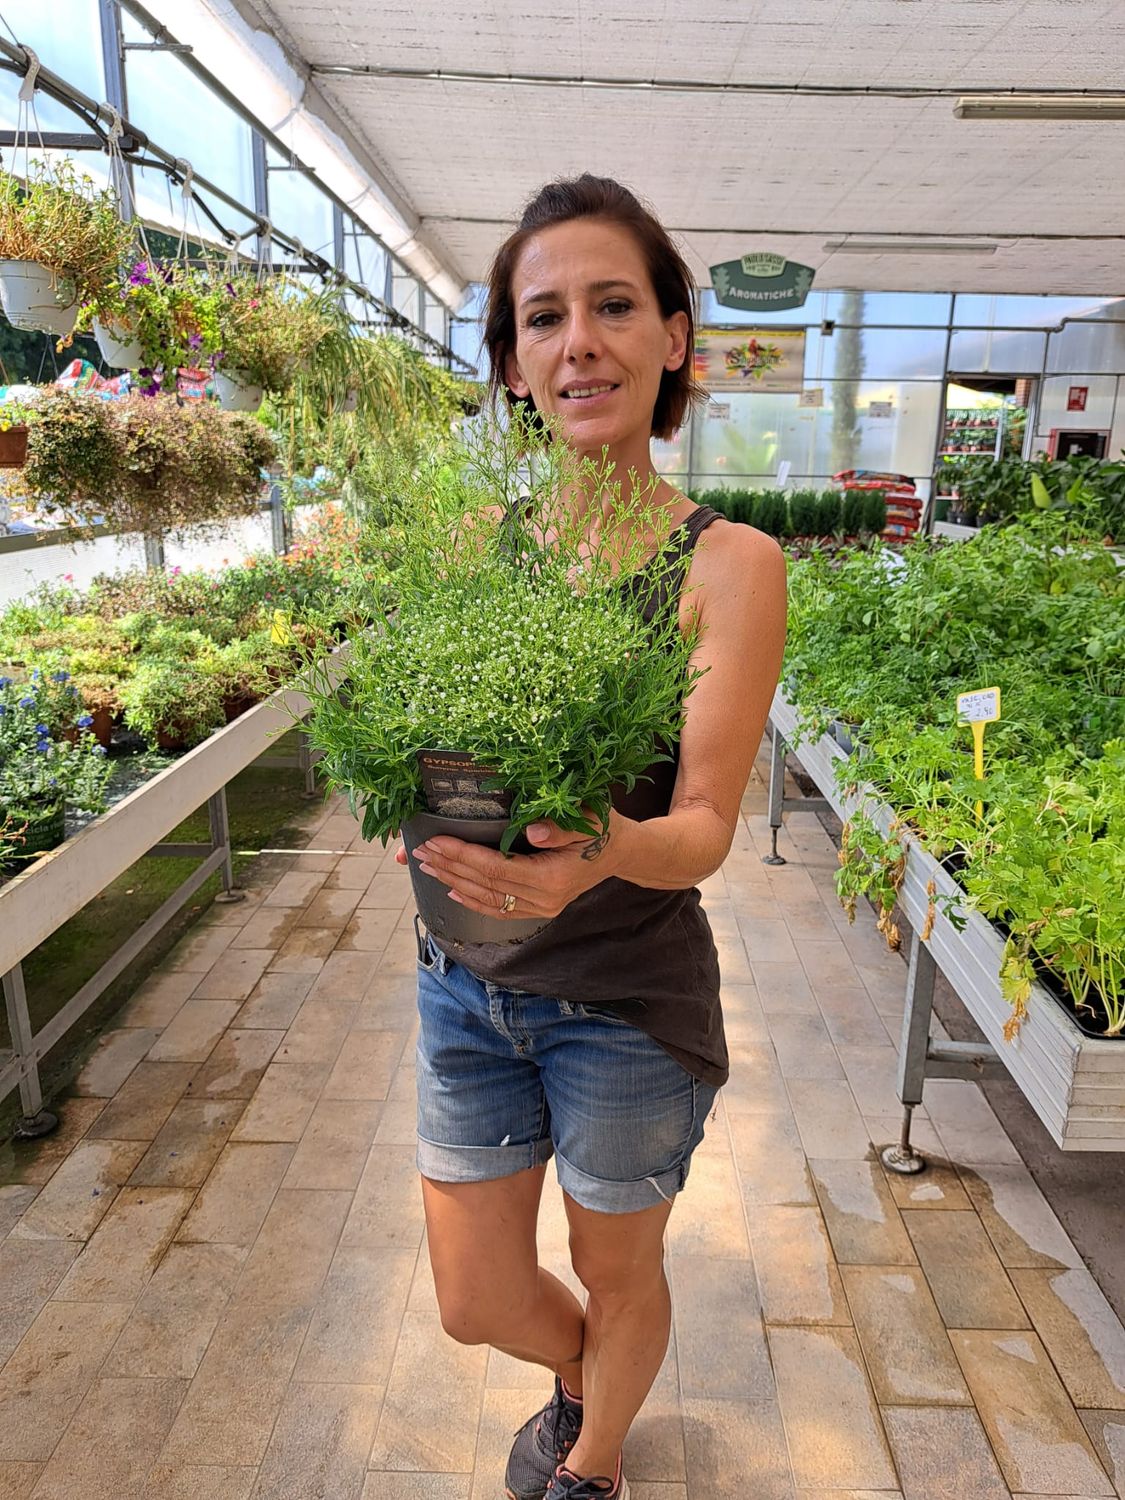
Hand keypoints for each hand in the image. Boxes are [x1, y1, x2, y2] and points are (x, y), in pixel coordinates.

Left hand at [400, 811, 620, 919]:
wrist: (623, 853)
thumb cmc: (604, 829)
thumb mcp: (589, 819)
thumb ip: (561, 827)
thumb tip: (531, 830)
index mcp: (552, 877)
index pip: (496, 868)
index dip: (462, 855)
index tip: (435, 840)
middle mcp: (544, 899)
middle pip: (486, 885)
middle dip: (450, 867)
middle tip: (419, 851)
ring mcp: (542, 908)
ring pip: (488, 899)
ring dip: (454, 882)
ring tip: (427, 866)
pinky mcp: (539, 909)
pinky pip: (500, 910)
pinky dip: (473, 901)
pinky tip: (452, 890)